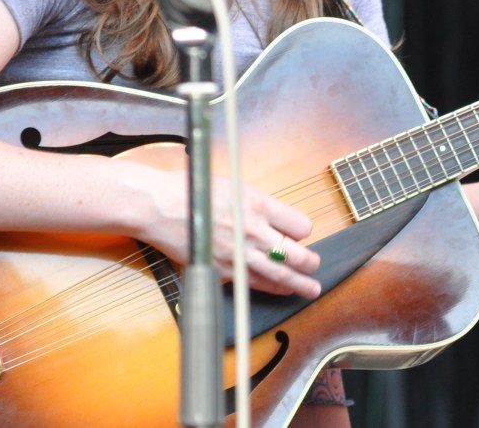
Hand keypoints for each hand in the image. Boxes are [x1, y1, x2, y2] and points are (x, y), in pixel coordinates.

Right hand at [125, 157, 321, 299]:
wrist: (162, 206)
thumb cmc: (196, 191)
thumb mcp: (236, 187)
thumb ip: (258, 204)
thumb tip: (273, 218)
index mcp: (259, 204)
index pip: (299, 225)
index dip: (302, 231)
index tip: (300, 233)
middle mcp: (254, 230)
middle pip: (295, 253)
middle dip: (309, 262)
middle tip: (316, 265)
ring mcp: (239, 253)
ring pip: (279, 273)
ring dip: (298, 283)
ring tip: (312, 289)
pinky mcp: (223, 269)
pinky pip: (254, 283)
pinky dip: (271, 289)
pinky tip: (282, 291)